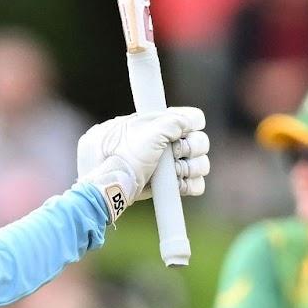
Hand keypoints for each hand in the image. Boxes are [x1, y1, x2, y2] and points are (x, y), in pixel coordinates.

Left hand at [76, 107, 209, 221]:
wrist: (108, 189)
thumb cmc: (121, 158)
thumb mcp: (146, 133)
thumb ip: (171, 122)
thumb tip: (189, 121)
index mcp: (156, 125)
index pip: (190, 118)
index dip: (191, 125)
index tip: (183, 133)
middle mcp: (164, 143)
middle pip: (199, 141)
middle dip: (193, 148)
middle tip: (178, 154)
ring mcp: (166, 165)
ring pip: (199, 163)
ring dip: (193, 167)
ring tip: (176, 172)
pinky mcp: (167, 186)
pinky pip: (194, 184)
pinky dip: (192, 185)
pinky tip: (180, 185)